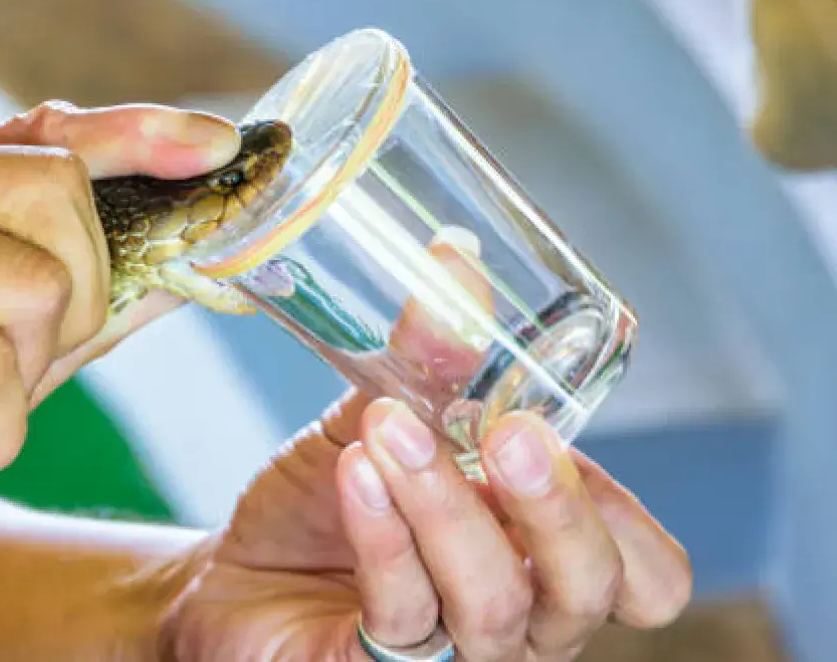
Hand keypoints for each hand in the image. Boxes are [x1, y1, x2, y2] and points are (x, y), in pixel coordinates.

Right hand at [0, 102, 238, 632]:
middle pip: (62, 199)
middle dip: (74, 304)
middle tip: (7, 369)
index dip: (141, 133)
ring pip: (35, 287)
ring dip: (24, 379)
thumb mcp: (10, 345)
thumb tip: (193, 263)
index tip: (221, 142)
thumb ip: (89, 294)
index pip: (45, 131)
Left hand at [164, 232, 691, 660]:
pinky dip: (383, 535)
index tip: (545, 428)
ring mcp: (453, 653)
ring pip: (495, 602)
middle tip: (510, 432)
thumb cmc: (332, 501)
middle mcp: (519, 614)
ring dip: (445, 505)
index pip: (646, 572)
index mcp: (543, 554)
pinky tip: (353, 473)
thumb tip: (454, 260)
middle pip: (588, 592)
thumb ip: (430, 359)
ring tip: (390, 430)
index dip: (621, 517)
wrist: (237, 569)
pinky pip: (403, 614)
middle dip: (556, 509)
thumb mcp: (385, 417)